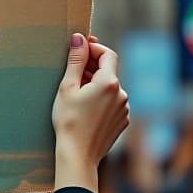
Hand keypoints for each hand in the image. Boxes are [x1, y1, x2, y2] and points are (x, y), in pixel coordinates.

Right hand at [51, 33, 129, 192]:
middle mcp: (122, 94)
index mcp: (109, 82)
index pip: (107, 54)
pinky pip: (112, 104)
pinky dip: (101, 101)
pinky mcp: (122, 122)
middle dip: (91, 68)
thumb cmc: (68, 121)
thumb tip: (79, 38)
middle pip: (108, 72)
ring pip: (110, 89)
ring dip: (96, 86)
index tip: (80, 50)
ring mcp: (124, 109)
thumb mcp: (67, 87)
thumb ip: (75, 61)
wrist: (78, 155)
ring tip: (76, 95)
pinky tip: (85, 110)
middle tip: (72, 74)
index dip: (94, 49)